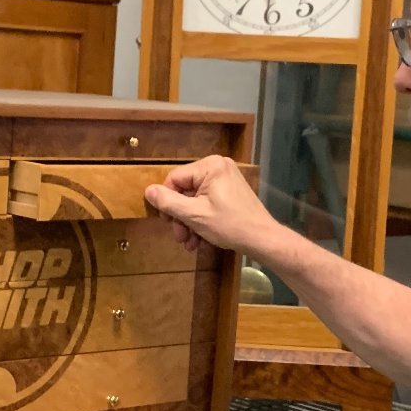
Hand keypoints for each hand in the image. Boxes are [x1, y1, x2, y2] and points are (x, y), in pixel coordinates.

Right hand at [143, 155, 281, 254]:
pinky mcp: (231, 193)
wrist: (262, 239)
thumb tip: (148, 191)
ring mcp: (226, 180)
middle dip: (181, 217)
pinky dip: (202, 221)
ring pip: (196, 201)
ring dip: (190, 223)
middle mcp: (218, 167)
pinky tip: (201, 240)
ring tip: (191, 244)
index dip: (167, 203)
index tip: (168, 223)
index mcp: (209, 166)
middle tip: (180, 238)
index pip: (174, 180)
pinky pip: (208, 203)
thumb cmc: (230, 225)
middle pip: (185, 191)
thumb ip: (168, 202)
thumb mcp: (194, 215)